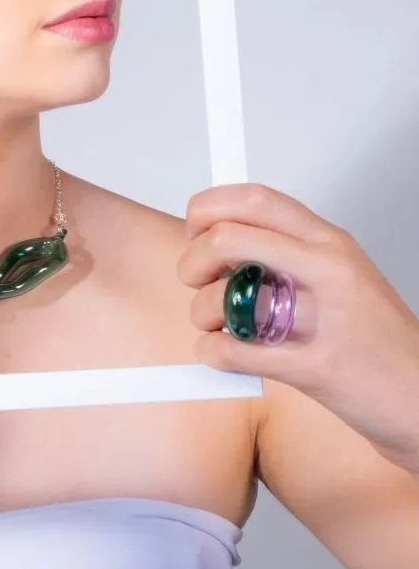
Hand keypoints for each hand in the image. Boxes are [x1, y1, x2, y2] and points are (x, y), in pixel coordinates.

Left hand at [178, 183, 418, 472]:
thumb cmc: (376, 339)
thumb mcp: (343, 275)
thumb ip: (289, 252)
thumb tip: (220, 241)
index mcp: (330, 243)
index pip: (258, 200)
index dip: (211, 206)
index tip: (195, 223)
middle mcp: (328, 272)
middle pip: (230, 240)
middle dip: (193, 259)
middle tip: (193, 276)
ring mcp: (324, 319)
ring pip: (227, 297)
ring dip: (202, 312)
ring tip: (215, 323)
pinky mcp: (315, 368)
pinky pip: (235, 351)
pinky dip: (213, 351)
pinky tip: (221, 352)